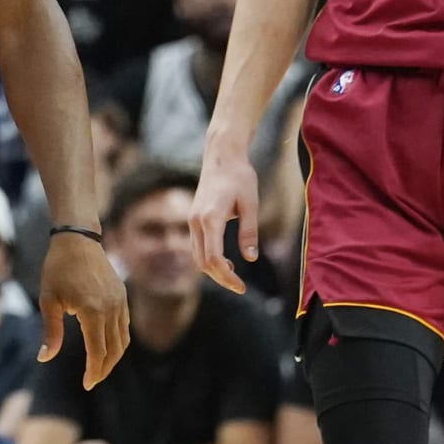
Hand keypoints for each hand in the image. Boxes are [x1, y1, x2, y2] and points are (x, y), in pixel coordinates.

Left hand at [37, 232, 128, 388]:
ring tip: (99, 368)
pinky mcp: (122, 295)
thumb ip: (50, 331)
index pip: (98, 351)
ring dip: (113, 357)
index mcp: (92, 311)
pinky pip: (125, 326)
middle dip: (104, 369)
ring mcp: (120, 301)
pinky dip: (119, 341)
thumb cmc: (58, 268)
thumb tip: (44, 358)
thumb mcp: (48, 300)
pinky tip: (107, 346)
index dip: (93, 371)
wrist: (78, 238)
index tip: (86, 384)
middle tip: (92, 381)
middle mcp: (111, 308)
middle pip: (114, 350)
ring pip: (123, 340)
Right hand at [190, 145, 258, 293]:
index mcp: (210, 218)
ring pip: (196, 256)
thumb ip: (249, 232)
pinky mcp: (193, 217)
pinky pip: (197, 246)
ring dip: (213, 270)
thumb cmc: (240, 177)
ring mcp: (192, 219)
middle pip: (202, 262)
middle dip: (220, 278)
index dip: (226, 277)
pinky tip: (225, 261)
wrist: (222, 155)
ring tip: (233, 276)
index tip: (241, 287)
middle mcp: (196, 221)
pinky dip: (208, 258)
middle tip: (239, 287)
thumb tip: (250, 259)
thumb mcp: (251, 204)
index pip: (214, 258)